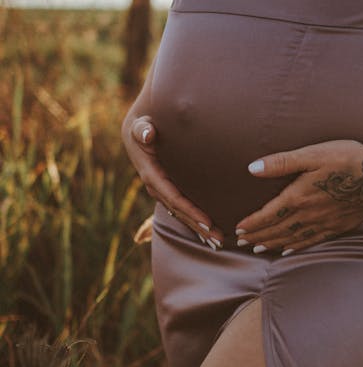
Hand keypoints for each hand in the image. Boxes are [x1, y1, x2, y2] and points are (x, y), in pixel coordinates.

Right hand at [121, 114, 223, 249]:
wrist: (139, 127)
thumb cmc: (143, 124)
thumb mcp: (140, 125)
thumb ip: (143, 130)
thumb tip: (148, 134)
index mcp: (150, 174)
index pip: (173, 197)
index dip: (191, 211)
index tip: (208, 222)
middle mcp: (155, 186)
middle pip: (179, 211)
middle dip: (198, 226)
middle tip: (219, 240)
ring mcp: (161, 189)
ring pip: (181, 213)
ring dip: (198, 228)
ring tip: (218, 242)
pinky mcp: (168, 188)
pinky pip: (182, 207)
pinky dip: (194, 219)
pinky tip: (209, 230)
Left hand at [234, 139, 362, 255]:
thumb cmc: (346, 158)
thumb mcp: (311, 154)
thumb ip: (281, 163)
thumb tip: (252, 168)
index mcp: (299, 196)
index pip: (268, 215)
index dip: (252, 224)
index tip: (238, 229)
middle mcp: (309, 214)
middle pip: (277, 230)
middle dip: (258, 237)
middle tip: (242, 243)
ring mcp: (325, 223)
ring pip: (292, 238)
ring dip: (273, 244)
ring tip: (259, 249)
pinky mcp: (339, 226)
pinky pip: (312, 241)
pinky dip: (297, 247)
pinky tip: (289, 250)